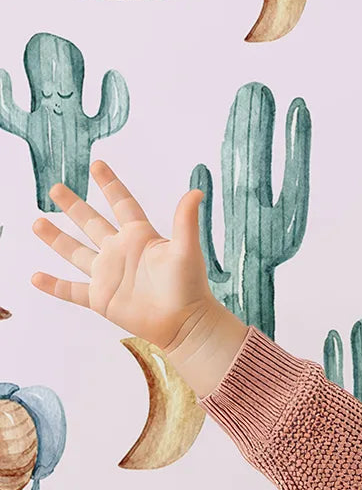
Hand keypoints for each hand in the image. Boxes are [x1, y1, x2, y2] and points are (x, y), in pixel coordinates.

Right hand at [29, 159, 218, 354]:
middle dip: (73, 206)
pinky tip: (36, 277)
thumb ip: (185, 221)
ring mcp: (108, 275)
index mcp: (140, 237)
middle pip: (91, 223)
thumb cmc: (190, 288)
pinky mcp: (102, 299)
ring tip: (37, 222)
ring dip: (56, 239)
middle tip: (56, 188)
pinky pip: (72, 291)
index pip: (122, 204)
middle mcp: (120, 252)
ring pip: (75, 252)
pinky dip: (54, 285)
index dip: (110, 185)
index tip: (97, 164)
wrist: (185, 325)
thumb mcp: (187, 250)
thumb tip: (197, 192)